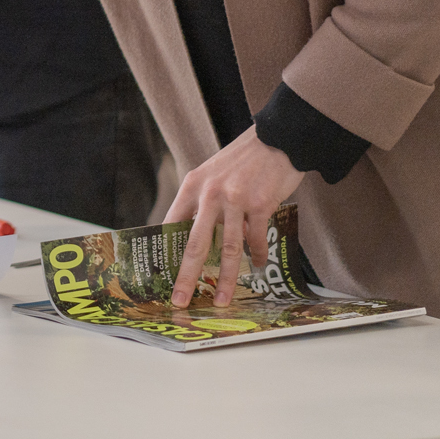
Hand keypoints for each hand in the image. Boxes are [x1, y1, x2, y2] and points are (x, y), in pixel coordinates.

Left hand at [165, 126, 304, 307]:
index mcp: (192, 185)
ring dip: (225, 277)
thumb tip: (195, 237)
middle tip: (180, 299)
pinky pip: (255, 239)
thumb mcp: (212, 174)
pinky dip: (256, 256)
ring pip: (227, 248)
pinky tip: (258, 265)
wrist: (277, 139)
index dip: (166, 251)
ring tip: (222, 298)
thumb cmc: (243, 161)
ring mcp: (235, 199)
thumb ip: (202, 203)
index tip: (162, 275)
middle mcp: (210, 193)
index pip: (172, 224)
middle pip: (195, 243)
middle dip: (187, 276)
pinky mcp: (261, 204)